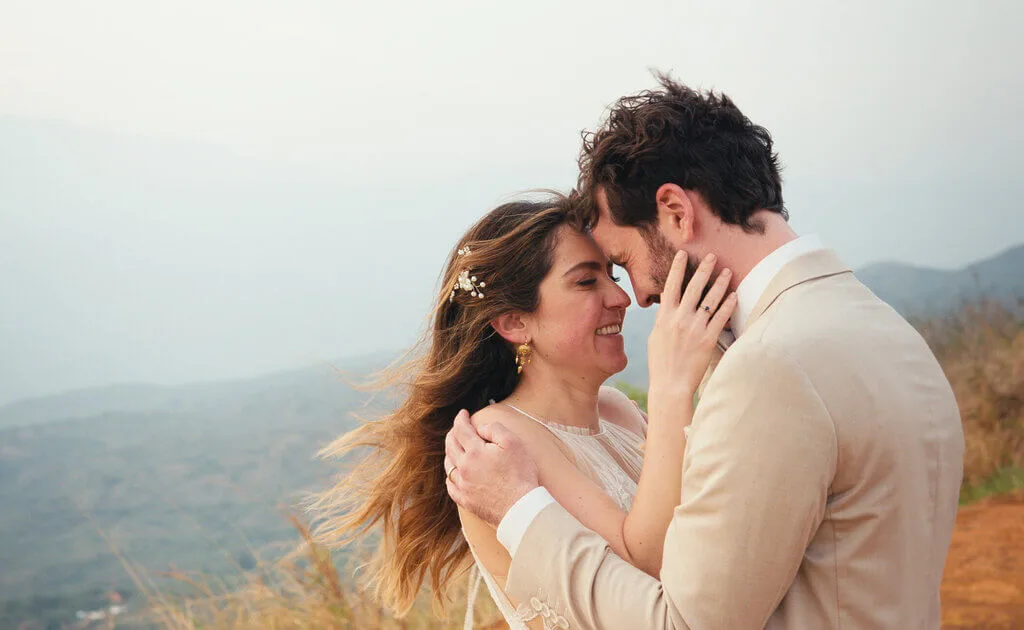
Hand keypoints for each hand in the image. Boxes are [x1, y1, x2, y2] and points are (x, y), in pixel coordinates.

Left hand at [444, 409, 540, 526]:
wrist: (520, 507)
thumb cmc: (520, 475)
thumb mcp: (513, 443)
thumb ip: (494, 429)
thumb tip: (479, 428)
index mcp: (474, 452)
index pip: (461, 430)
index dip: (461, 418)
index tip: (463, 413)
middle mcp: (463, 468)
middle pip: (450, 446)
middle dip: (453, 433)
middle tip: (458, 428)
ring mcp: (463, 485)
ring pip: (448, 465)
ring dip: (450, 453)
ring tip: (456, 448)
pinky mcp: (465, 500)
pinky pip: (451, 486)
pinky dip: (450, 476)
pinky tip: (455, 474)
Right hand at [647, 251, 735, 416]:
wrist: (670, 385)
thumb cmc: (661, 363)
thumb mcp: (656, 337)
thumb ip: (664, 320)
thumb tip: (669, 307)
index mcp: (664, 317)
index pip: (671, 286)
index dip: (678, 268)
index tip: (683, 254)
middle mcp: (679, 319)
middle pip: (694, 287)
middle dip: (704, 269)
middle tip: (713, 256)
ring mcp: (694, 328)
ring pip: (710, 300)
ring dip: (720, 283)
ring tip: (728, 272)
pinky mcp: (708, 339)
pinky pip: (721, 317)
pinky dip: (728, 305)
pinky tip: (734, 295)